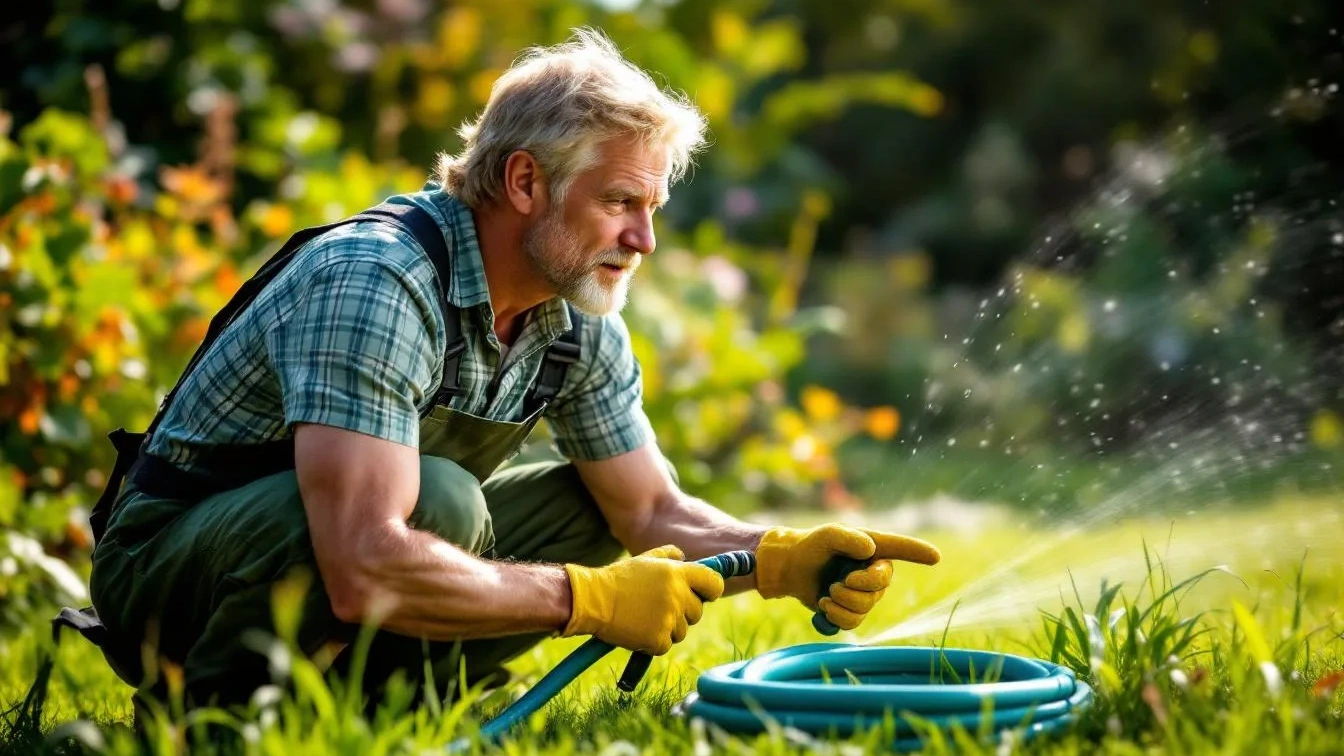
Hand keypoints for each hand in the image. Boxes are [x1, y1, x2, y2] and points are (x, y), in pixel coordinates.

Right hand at [561, 545, 724, 653]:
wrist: (593, 600)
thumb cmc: (619, 578)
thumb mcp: (646, 558)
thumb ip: (670, 555)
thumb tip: (685, 558)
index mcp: (678, 573)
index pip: (714, 584)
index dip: (710, 590)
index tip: (703, 593)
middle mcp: (678, 596)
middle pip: (698, 611)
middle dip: (684, 611)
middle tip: (659, 605)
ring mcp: (669, 619)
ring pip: (682, 630)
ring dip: (668, 627)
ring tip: (645, 616)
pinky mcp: (658, 640)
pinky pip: (666, 644)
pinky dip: (654, 641)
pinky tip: (638, 628)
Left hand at [754, 524, 939, 629]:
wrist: (791, 569)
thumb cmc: (811, 546)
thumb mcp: (826, 535)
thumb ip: (846, 538)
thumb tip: (869, 551)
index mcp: (873, 548)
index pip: (899, 549)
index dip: (917, 552)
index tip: (936, 556)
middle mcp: (875, 572)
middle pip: (879, 588)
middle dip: (853, 588)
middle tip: (834, 582)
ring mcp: (866, 594)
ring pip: (864, 609)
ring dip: (840, 603)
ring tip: (825, 594)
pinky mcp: (853, 613)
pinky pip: (851, 624)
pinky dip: (834, 617)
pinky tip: (823, 606)